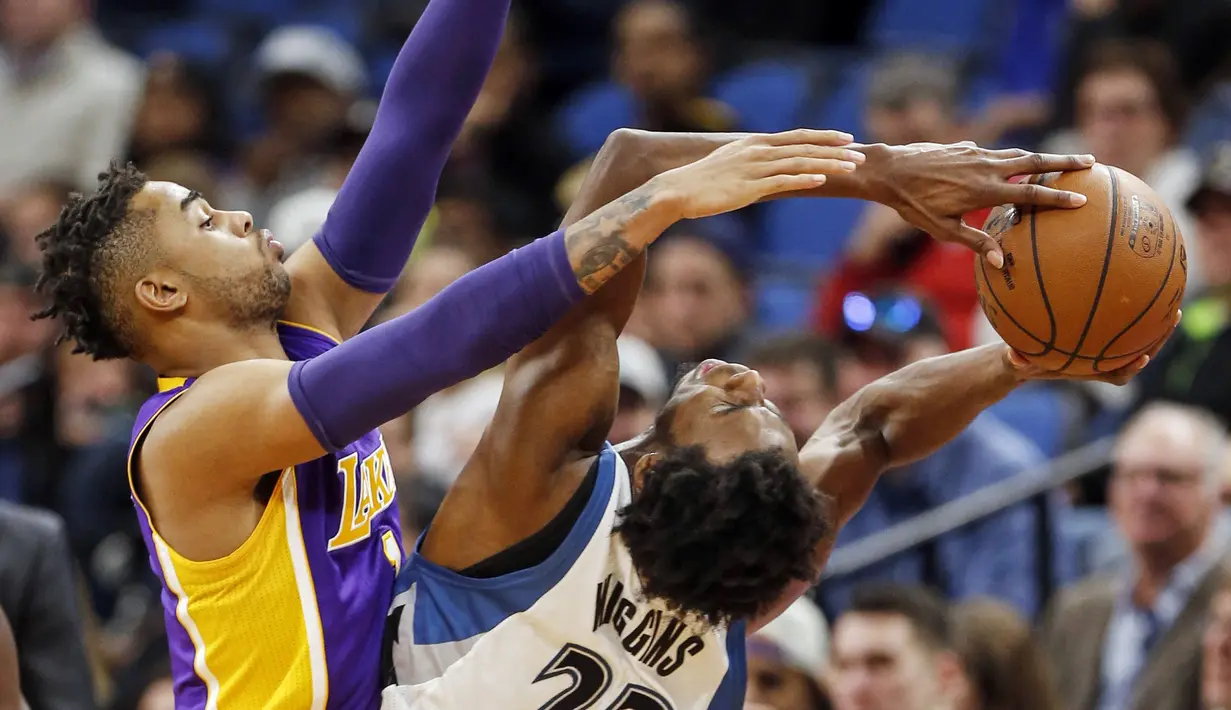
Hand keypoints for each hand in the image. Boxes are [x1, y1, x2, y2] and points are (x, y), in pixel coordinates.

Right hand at [652, 129, 864, 219]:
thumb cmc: (700, 182)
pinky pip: (782, 181)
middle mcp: (757, 151)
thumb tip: (766, 171)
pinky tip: (821, 179)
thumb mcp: (729, 165)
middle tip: (861, 154)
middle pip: (804, 147)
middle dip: (835, 150)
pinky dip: (803, 178)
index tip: (846, 137)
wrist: (676, 190)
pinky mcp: (749, 187)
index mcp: (754, 143)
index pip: (797, 136)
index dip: (823, 137)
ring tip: (852, 167)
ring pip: (800, 162)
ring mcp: (754, 168)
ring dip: (829, 164)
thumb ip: (750, 164)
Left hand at [864, 142, 1094, 267]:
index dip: (1058, 196)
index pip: (1031, 193)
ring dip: (1042, 156)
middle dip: (1065, 161)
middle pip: (1034, 161)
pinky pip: (996, 152)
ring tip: (1062, 160)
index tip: (1083, 199)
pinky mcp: (966, 146)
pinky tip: (1013, 165)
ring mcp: (976, 153)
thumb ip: (976, 243)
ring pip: (1017, 153)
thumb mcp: (943, 230)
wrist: (889, 170)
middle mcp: (986, 167)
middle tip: (1091, 162)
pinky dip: (1012, 157)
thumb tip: (1004, 263)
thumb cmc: (913, 205)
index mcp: (984, 189)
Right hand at [1005, 310, 1180, 385]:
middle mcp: (1099, 360)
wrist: (1021, 360)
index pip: (1115, 374)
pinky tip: (1135, 283)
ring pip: (1136, 339)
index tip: (1143, 358)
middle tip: (1173, 317)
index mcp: (1086, 371)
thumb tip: (1012, 356)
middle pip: (1137, 353)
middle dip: (1157, 338)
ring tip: (1171, 303)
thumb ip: (1013, 359)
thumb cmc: (1018, 361)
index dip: (1131, 367)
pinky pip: (1122, 322)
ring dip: (1155, 324)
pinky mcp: (1100, 335)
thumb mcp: (1012, 360)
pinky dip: (1132, 308)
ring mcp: (1102, 348)